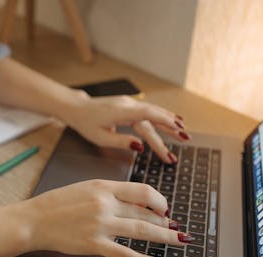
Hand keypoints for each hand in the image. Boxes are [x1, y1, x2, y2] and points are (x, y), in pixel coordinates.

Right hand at [0, 180, 193, 256]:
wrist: (35, 220)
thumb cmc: (57, 204)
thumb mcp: (85, 187)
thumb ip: (110, 192)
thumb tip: (135, 201)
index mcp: (103, 186)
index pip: (143, 191)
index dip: (160, 201)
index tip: (165, 209)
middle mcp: (105, 203)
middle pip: (146, 212)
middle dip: (165, 221)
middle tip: (176, 229)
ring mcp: (100, 225)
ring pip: (142, 231)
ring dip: (165, 237)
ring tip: (180, 241)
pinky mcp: (94, 244)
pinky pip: (126, 254)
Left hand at [57, 90, 190, 163]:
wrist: (76, 108)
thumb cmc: (86, 124)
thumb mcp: (100, 138)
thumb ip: (122, 142)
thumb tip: (141, 147)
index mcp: (121, 112)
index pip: (148, 116)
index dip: (165, 122)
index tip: (178, 130)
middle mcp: (128, 105)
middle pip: (153, 117)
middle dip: (170, 128)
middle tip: (185, 138)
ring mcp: (129, 103)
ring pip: (152, 113)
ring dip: (168, 122)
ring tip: (182, 131)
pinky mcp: (128, 105)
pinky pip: (147, 112)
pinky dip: (160, 116)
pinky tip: (171, 119)